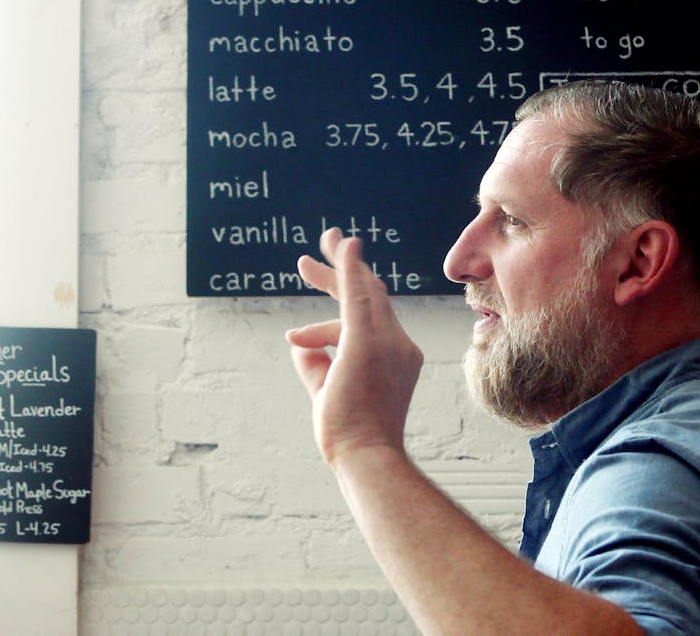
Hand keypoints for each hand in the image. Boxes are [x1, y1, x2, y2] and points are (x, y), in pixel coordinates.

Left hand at [286, 227, 423, 465]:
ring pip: (361, 293)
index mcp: (398, 355)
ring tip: (302, 262)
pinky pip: (358, 295)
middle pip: (371, 295)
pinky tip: (343, 245)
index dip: (343, 301)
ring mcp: (388, 341)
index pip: (371, 318)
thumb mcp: (329, 392)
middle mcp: (400, 343)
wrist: (366, 454)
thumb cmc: (351, 435)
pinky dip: (348, 268)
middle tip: (322, 246)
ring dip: (333, 272)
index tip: (312, 302)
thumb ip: (316, 365)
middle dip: (344, 271)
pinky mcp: (368, 341)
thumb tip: (299, 344)